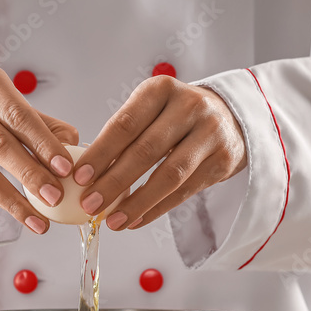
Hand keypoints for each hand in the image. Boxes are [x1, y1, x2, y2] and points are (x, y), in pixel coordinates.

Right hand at [0, 61, 78, 234]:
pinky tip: (17, 211)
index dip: (43, 143)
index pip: (17, 114)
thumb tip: (74, 154)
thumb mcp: (15, 104)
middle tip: (55, 197)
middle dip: (30, 174)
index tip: (66, 169)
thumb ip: (45, 127)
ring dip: (12, 200)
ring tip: (39, 221)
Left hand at [73, 76, 246, 229]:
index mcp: (161, 89)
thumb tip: (88, 174)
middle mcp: (189, 107)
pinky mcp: (223, 160)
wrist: (231, 116)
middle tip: (90, 205)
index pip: (125, 124)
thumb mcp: (150, 110)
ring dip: (137, 202)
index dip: (101, 153)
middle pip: (146, 151)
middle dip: (114, 182)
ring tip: (113, 221)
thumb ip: (123, 136)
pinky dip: (157, 208)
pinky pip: (185, 191)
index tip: (80, 177)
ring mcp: (210, 134)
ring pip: (169, 175)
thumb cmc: (175, 116)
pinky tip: (136, 219)